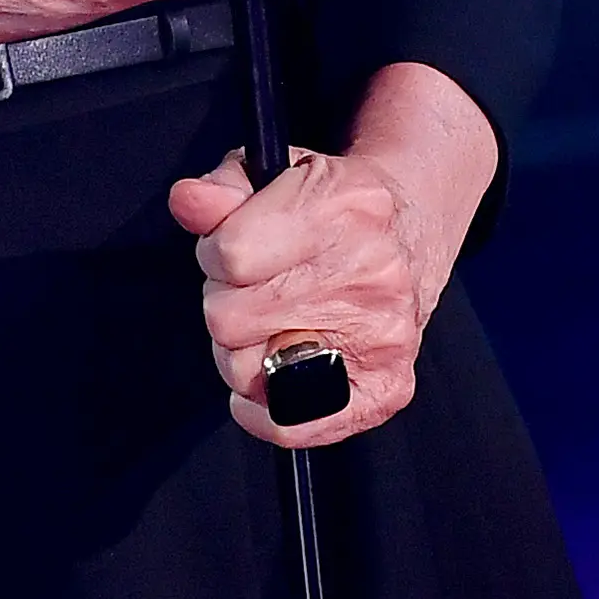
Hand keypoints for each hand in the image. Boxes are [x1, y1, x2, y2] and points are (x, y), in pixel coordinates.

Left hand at [167, 61, 497, 447]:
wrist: (411, 230)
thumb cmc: (332, 208)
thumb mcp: (279, 175)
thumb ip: (224, 188)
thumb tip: (188, 201)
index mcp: (347, 206)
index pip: (231, 254)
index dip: (215, 253)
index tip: (232, 250)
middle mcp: (375, 271)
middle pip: (230, 316)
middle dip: (227, 299)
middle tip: (255, 286)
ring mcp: (385, 334)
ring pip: (247, 370)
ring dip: (241, 349)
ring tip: (270, 321)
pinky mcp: (387, 386)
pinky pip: (292, 423)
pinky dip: (264, 408)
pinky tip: (271, 372)